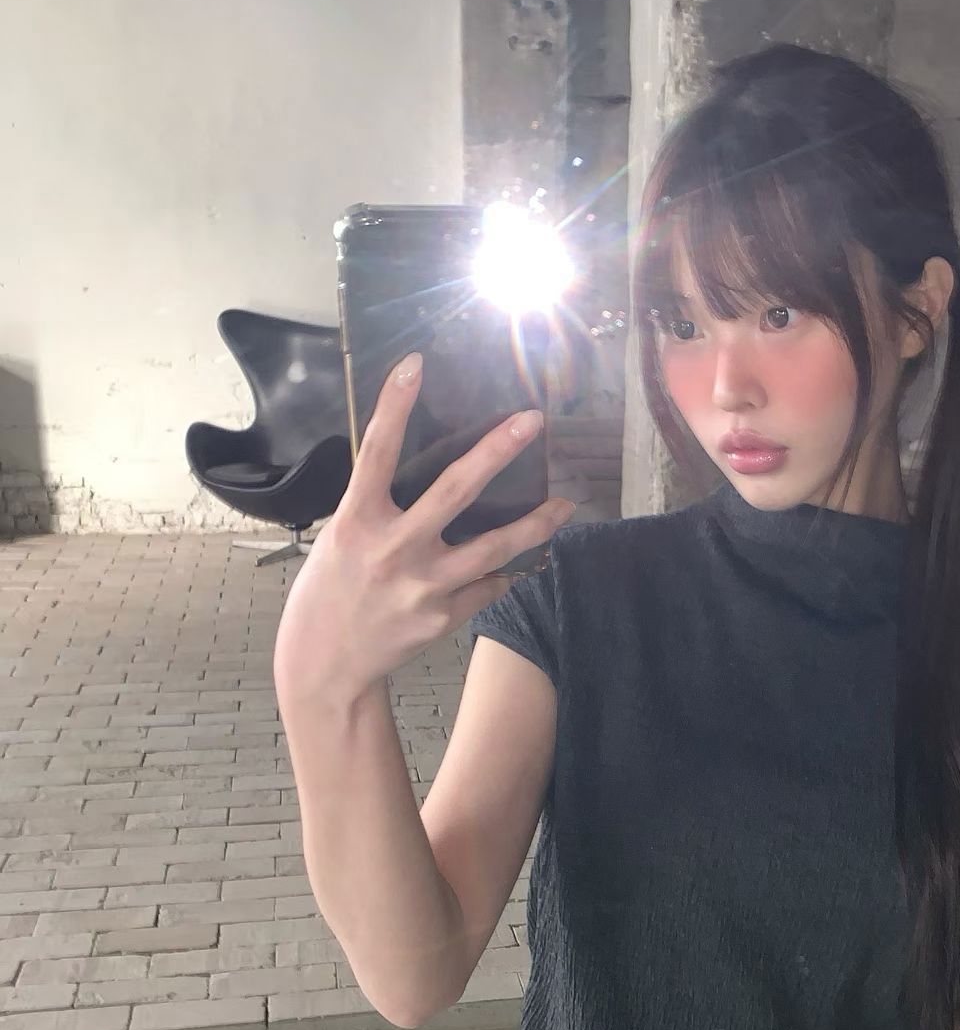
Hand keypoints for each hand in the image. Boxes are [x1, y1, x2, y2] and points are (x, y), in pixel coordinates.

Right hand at [273, 353, 573, 707]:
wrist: (325, 664)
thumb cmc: (331, 592)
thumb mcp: (342, 539)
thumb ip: (378, 508)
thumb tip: (422, 474)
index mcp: (357, 521)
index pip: (378, 451)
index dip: (395, 405)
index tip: (416, 364)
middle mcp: (393, 549)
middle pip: (455, 491)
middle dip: (497, 451)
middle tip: (533, 421)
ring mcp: (422, 585)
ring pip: (493, 548)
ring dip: (535, 524)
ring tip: (565, 506)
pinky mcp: (442, 616)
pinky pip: (486, 586)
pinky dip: (502, 573)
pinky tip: (519, 561)